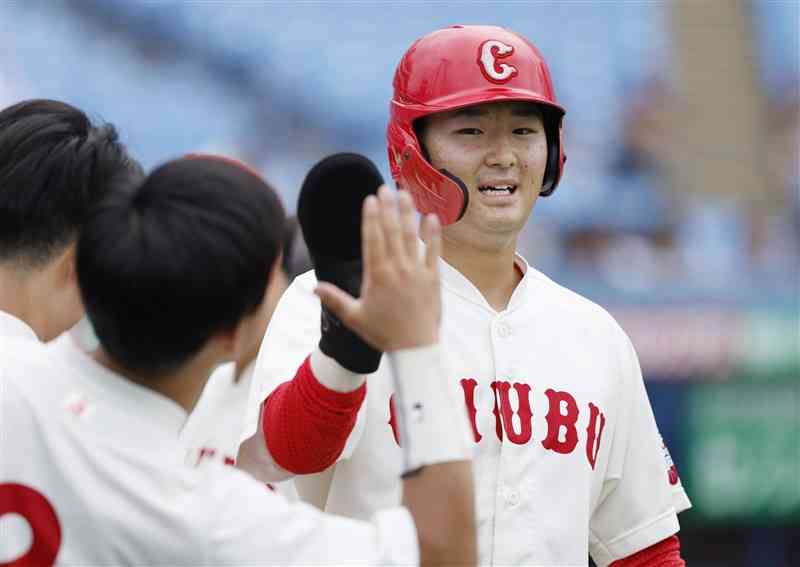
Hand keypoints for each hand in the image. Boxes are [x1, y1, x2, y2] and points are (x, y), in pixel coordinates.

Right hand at [315, 186, 440, 350]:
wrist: (414, 348)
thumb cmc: (383, 334)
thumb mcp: (354, 317)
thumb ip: (334, 299)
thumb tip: (313, 286)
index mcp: (377, 276)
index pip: (373, 239)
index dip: (371, 217)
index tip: (370, 199)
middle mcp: (397, 269)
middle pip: (392, 231)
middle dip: (388, 207)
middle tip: (385, 187)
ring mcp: (417, 272)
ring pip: (412, 237)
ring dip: (408, 213)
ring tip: (405, 194)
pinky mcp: (433, 279)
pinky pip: (434, 252)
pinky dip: (433, 235)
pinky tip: (431, 217)